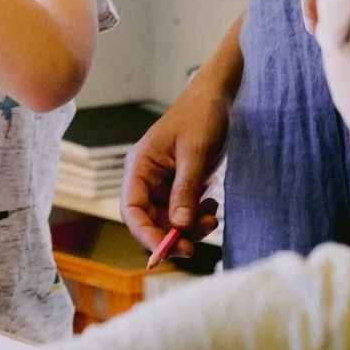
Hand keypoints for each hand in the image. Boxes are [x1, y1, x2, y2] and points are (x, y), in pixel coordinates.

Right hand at [121, 64, 232, 259]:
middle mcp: (146, 177)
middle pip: (149, 220)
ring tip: (212, 219)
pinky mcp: (180, 185)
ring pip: (168, 220)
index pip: (132, 209)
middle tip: (196, 246)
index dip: (144, 233)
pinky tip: (212, 207)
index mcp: (140, 166)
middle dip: (172, 236)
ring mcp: (163, 182)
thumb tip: (178, 226)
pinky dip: (197, 217)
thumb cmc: (201, 116)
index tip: (165, 250)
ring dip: (189, 228)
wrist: (217, 98)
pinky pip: (183, 212)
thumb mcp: (195, 153)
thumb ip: (185, 189)